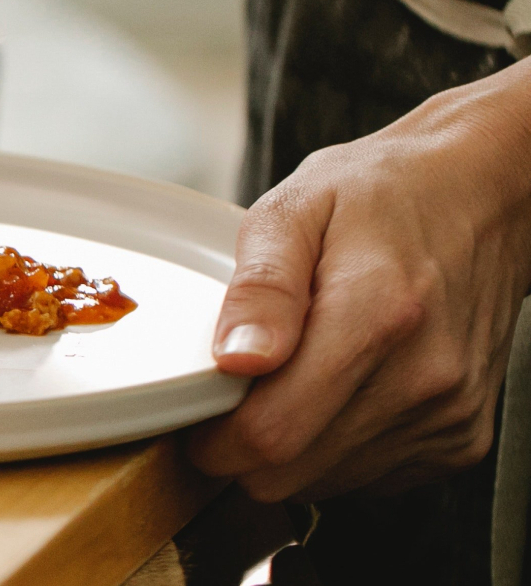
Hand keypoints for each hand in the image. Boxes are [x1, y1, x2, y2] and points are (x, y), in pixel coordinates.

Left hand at [189, 66, 530, 500]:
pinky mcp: (463, 436)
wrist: (482, 195)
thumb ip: (260, 287)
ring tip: (295, 379)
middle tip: (234, 396)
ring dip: (291, 450)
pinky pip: (370, 477)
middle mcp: (423, 375)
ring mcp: (448, 412)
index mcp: (376, 314)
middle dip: (240, 450)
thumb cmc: (383, 195)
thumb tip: (236, 359)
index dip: (212, 440)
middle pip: (289, 473)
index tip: (196, 415)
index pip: (271, 433)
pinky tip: (340, 392)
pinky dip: (338, 450)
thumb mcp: (295, 210)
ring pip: (325, 483)